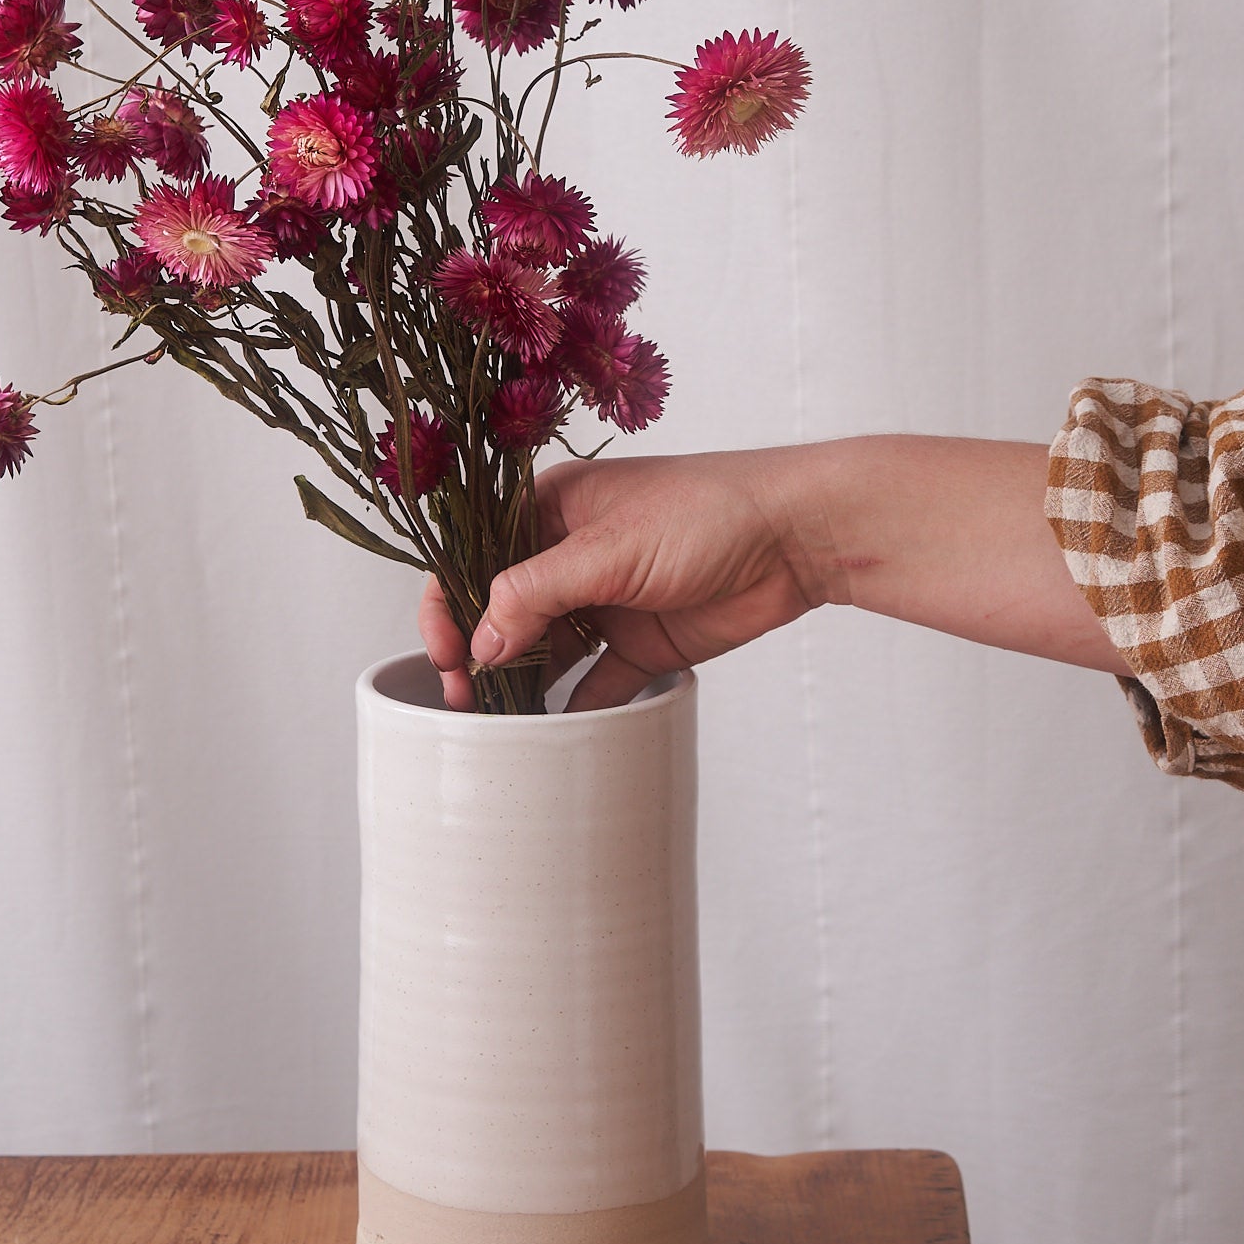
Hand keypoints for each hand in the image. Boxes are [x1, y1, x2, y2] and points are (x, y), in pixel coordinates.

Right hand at [418, 448, 830, 710]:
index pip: (476, 556)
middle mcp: (570, 554)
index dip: (450, 602)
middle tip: (465, 698)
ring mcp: (605, 600)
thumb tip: (483, 640)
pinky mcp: (642, 642)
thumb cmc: (706, 512)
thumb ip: (538, 593)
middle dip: (477, 652)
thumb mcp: (610, 548)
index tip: (447, 652)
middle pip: (503, 609)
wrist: (796, 536)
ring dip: (518, 683)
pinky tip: (553, 733)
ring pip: (544, 650)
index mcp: (552, 510)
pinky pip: (596, 682)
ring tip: (498, 722)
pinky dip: (573, 707)